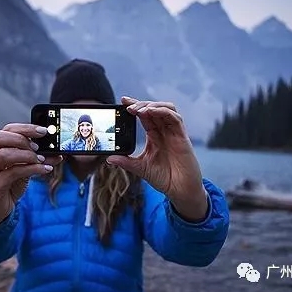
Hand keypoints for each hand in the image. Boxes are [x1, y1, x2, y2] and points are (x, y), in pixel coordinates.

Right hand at [0, 123, 62, 225]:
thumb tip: (57, 153)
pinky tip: (44, 169)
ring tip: (40, 159)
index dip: (25, 128)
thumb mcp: (25, 166)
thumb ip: (38, 158)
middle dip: (21, 139)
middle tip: (38, 147)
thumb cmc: (11, 182)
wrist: (0, 207)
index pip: (6, 130)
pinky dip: (31, 169)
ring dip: (26, 155)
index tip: (43, 131)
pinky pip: (12, 173)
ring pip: (3, 154)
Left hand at [106, 96, 207, 221]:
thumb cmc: (164, 178)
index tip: (123, 101)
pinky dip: (163, 111)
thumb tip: (109, 158)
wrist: (179, 190)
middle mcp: (164, 132)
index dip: (135, 106)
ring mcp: (174, 133)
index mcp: (154, 136)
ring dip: (152, 105)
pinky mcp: (182, 137)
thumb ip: (126, 162)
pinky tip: (152, 112)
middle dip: (141, 104)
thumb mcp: (140, 168)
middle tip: (128, 105)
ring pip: (166, 109)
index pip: (145, 116)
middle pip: (154, 109)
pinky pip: (175, 118)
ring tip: (138, 109)